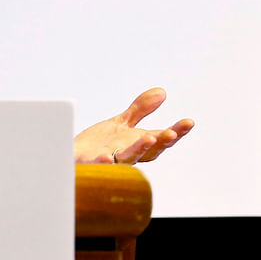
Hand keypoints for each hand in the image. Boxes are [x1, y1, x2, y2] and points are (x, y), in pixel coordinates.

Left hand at [73, 87, 193, 164]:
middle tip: (171, 133)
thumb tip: (162, 92)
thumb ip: (140, 109)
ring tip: (149, 138)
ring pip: (128, 159)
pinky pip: (98, 167)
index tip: (189, 122)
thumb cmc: (98, 144)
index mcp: (137, 144)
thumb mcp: (121, 123)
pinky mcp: (91, 166)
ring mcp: (111, 162)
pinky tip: (106, 157)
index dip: (176, 132)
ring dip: (139, 150)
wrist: (71, 158)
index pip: (161, 138)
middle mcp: (128, 155)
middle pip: (149, 151)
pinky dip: (103, 163)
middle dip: (161, 142)